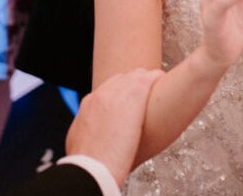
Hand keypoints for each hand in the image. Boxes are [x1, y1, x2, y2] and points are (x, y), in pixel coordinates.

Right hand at [67, 68, 162, 184]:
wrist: (92, 168)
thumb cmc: (89, 164)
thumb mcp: (80, 143)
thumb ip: (88, 134)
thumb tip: (95, 140)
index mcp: (89, 105)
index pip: (108, 89)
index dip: (121, 94)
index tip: (130, 104)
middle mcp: (102, 94)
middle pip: (122, 79)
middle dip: (134, 85)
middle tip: (146, 97)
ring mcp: (118, 93)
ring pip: (136, 75)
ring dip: (146, 82)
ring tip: (157, 88)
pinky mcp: (134, 95)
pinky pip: (149, 78)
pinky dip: (157, 79)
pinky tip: (163, 81)